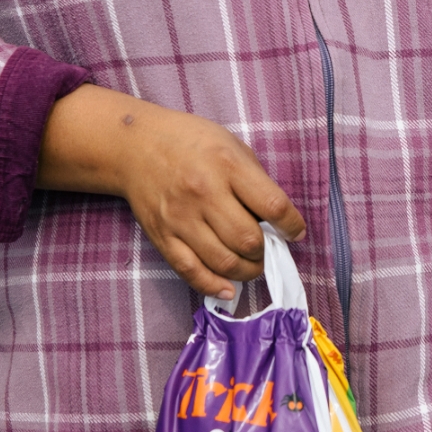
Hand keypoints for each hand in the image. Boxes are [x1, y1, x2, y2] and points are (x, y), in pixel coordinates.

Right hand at [37, 84, 305, 298]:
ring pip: (223, 261)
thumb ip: (254, 181)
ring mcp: (181, 218)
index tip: (295, 232)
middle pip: (247, 239)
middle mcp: (204, 193)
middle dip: (265, 251)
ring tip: (251, 265)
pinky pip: (190, 271)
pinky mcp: (162, 236)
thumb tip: (275, 221)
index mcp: (227, 166)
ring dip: (246, 271)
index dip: (291, 225)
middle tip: (267, 249)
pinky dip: (213, 286)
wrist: (136, 145)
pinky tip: (228, 289)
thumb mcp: (231, 146)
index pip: (272, 206)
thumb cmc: (191, 142)